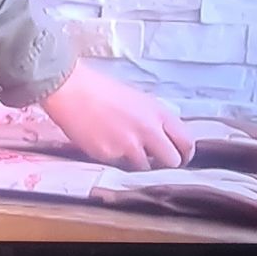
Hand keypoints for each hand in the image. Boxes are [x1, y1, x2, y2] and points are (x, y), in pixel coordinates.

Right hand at [40, 61, 194, 170]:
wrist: (70, 89)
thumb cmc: (99, 88)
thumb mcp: (135, 98)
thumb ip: (152, 118)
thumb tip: (160, 136)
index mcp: (157, 112)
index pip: (186, 141)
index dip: (184, 153)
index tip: (179, 157)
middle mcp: (148, 130)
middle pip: (172, 161)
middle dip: (164, 163)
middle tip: (154, 159)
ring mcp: (129, 144)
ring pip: (144, 167)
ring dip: (135, 161)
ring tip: (119, 144)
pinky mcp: (109, 155)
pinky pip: (118, 164)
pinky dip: (113, 157)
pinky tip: (102, 140)